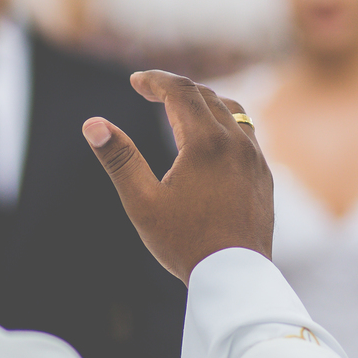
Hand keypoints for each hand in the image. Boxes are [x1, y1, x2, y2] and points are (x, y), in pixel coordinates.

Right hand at [82, 70, 273, 283]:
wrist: (235, 276)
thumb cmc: (185, 242)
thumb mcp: (142, 202)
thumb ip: (119, 159)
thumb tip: (93, 124)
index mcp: (206, 142)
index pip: (180, 91)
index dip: (155, 80)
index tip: (134, 80)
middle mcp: (236, 142)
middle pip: (205, 96)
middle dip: (175, 88)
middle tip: (148, 91)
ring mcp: (255, 158)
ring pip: (231, 111)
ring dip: (203, 102)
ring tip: (179, 109)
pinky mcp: (264, 175)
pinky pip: (246, 134)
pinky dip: (224, 124)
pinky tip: (210, 141)